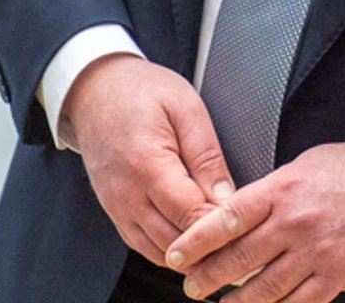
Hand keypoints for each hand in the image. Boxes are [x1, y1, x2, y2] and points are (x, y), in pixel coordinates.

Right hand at [61, 54, 234, 266]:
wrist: (95, 90)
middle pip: (176, 244)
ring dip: (192, 254)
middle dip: (211, 246)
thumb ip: (207, 156)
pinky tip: (193, 238)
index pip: (191, 217)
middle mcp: (126, 194)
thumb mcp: (186, 108)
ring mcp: (117, 207)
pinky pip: (144, 246)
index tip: (249, 225)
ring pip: (160, 253)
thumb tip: (227, 197)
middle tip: (244, 238)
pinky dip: (171, 249)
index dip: (223, 228)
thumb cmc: (140, 91)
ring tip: (223, 241)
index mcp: (147, 166)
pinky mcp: (114, 212)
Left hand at [165, 141, 344, 301]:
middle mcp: (295, 223)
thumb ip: (273, 189)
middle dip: (208, 276)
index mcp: (283, 189)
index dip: (197, 239)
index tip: (177, 252)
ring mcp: (316, 253)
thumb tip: (242, 210)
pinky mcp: (336, 276)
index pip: (227, 217)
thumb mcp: (306, 165)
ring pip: (264, 288)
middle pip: (239, 258)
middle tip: (191, 285)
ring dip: (236, 301)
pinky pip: (299, 302)